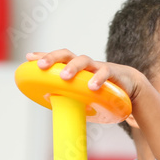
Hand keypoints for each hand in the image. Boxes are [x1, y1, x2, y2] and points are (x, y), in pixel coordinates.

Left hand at [26, 49, 145, 101]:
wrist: (130, 89)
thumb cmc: (102, 93)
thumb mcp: (84, 97)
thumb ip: (70, 99)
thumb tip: (51, 104)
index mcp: (75, 69)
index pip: (57, 59)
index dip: (44, 56)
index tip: (29, 58)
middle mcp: (84, 65)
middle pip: (66, 54)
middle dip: (53, 58)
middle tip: (41, 66)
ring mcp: (97, 67)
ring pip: (84, 60)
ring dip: (73, 67)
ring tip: (64, 77)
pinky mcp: (112, 73)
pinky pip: (104, 73)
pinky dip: (98, 79)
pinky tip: (92, 86)